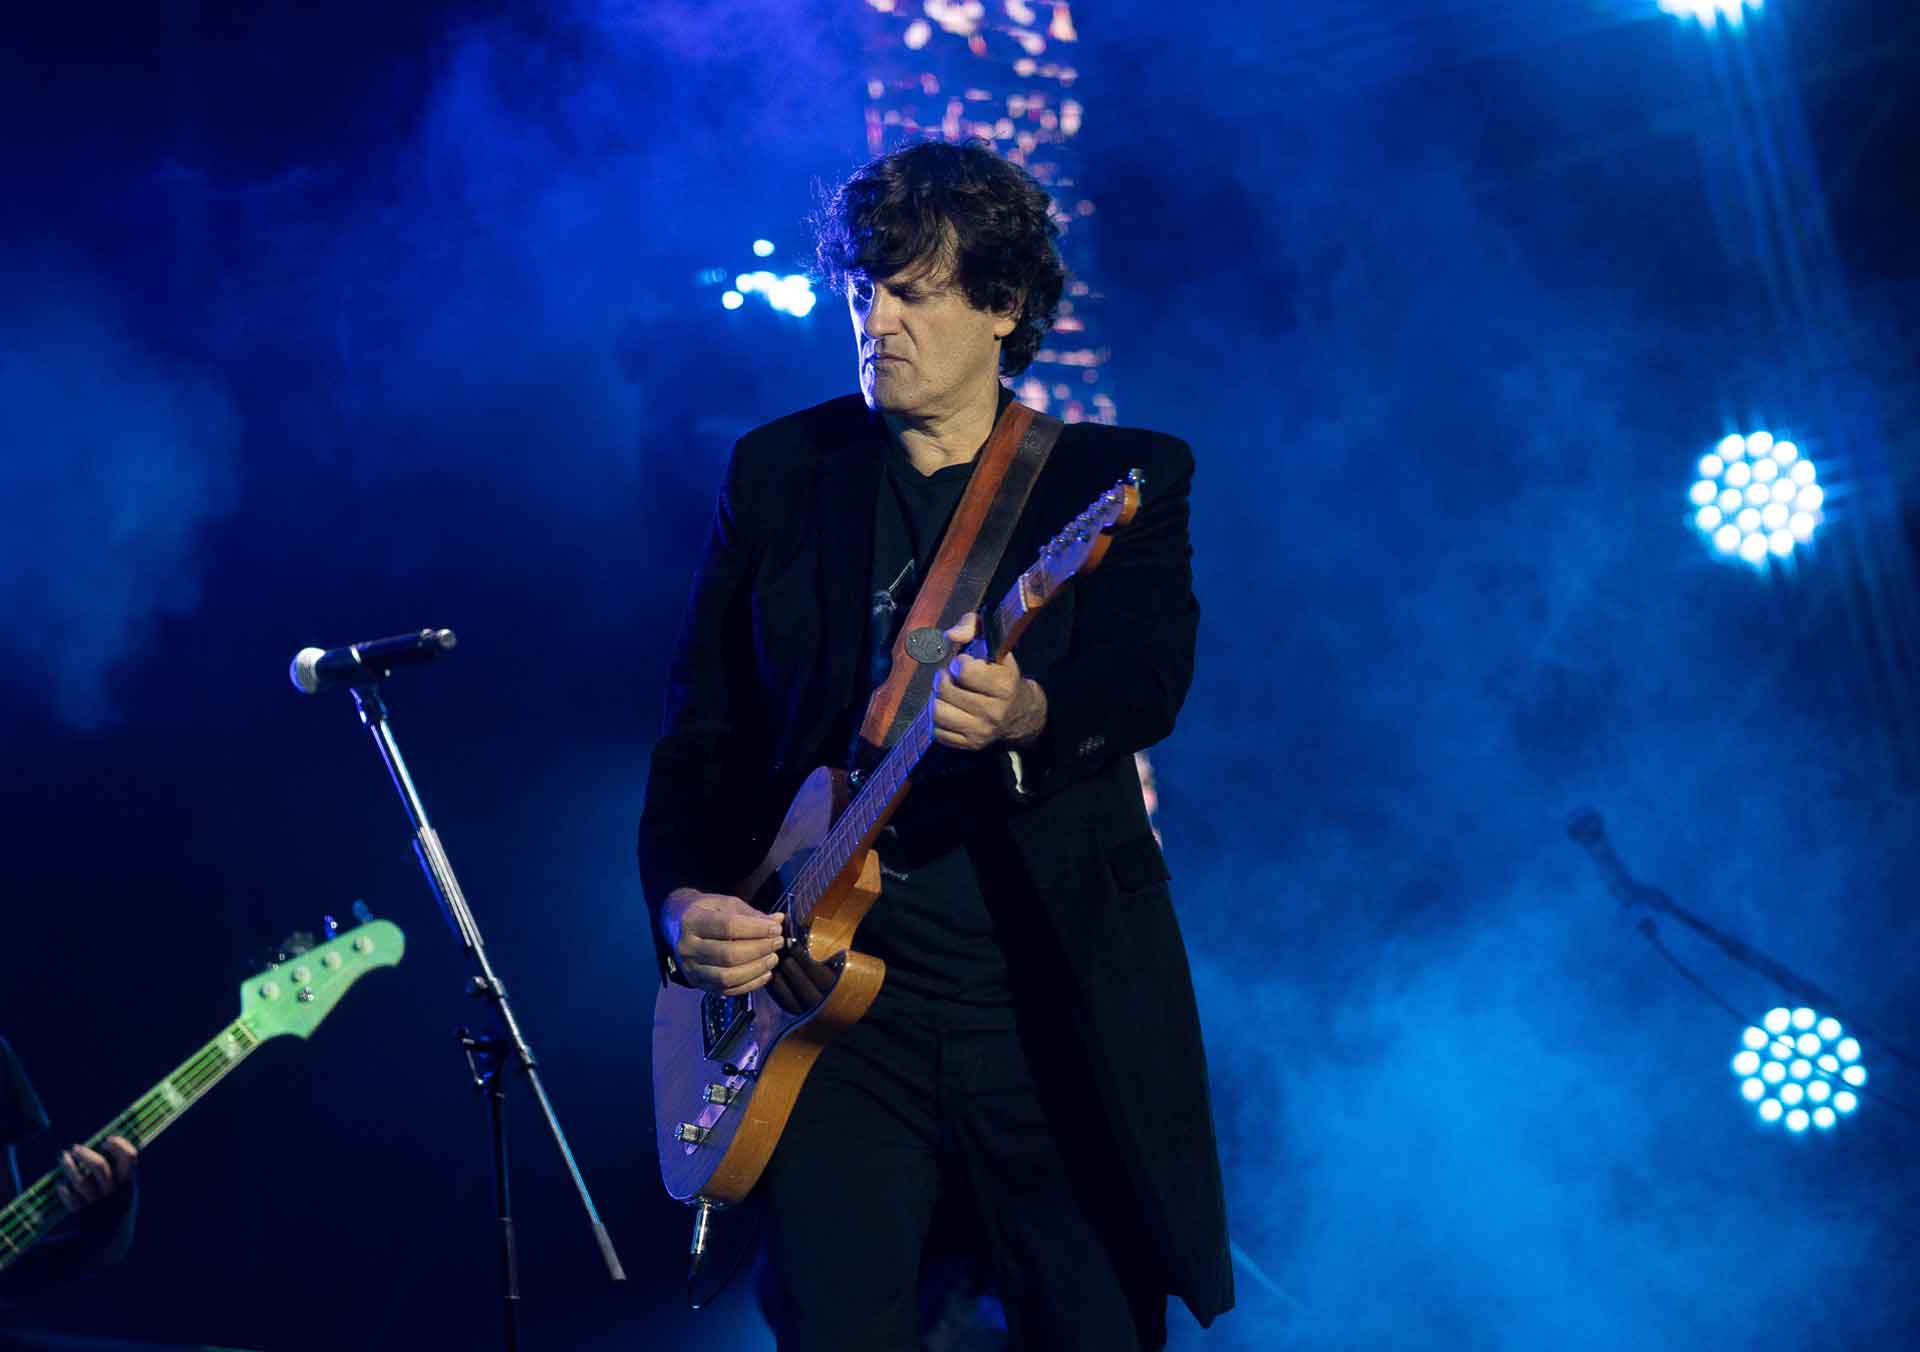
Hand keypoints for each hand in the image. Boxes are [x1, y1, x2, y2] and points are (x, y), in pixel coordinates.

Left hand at [57, 1136, 135, 1210]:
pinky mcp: (84, 1215)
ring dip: (69, 1167)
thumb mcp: (127, 1191)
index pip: (130, 1157)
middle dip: (86, 1154)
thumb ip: (119, 1173)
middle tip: (75, 1148)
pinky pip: (71, 1200)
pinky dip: (65, 1190)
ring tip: (63, 1158)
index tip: (106, 1141)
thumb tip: (103, 1147)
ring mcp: (98, 1204)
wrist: (112, 1243)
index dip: (118, 1145)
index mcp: (130, 1184)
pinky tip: (61, 1185)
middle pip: (100, 1167)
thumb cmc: (118, 1207)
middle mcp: (115, 1193)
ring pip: (81, 1181)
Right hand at [661, 888, 785, 995]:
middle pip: (728, 954)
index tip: (775, 928)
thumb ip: (751, 914)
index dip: (756, 929)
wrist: (677, 925)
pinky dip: (750, 984)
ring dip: (756, 969)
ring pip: (727, 976)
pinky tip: (764, 973)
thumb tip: (777, 921)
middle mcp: (688, 947)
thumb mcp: (725, 903)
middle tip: (777, 942)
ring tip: (772, 958)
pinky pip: (727, 990)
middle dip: (759, 949)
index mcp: (692, 921)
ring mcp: (691, 968)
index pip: (728, 927)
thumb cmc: (706, 912)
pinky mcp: (698, 983)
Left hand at [931, 614, 1047, 751]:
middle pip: (945, 690)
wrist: (1020, 713)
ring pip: (937, 712)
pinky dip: (938, 720)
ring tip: (947, 693)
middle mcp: (993, 711)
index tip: (964, 663)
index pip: (964, 670)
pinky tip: (949, 710)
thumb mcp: (993, 643)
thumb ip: (972, 626)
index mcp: (1003, 684)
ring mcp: (981, 731)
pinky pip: (938, 732)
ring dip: (937, 699)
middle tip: (951, 677)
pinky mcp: (970, 745)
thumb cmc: (1000, 672)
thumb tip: (950, 635)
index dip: (959, 662)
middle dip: (944, 678)